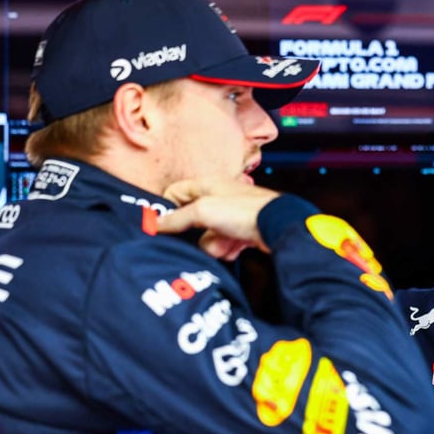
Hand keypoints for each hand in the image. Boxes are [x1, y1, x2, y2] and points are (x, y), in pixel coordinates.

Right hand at [156, 177, 280, 258]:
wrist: (278, 228)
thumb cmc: (245, 211)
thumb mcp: (203, 211)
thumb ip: (177, 218)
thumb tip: (156, 224)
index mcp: (208, 185)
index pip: (176, 193)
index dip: (168, 209)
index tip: (164, 226)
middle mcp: (219, 198)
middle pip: (192, 220)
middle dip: (195, 234)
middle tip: (199, 238)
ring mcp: (231, 216)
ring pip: (208, 235)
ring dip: (214, 244)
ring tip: (224, 243)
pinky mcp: (242, 232)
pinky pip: (224, 244)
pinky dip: (228, 249)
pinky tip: (235, 248)